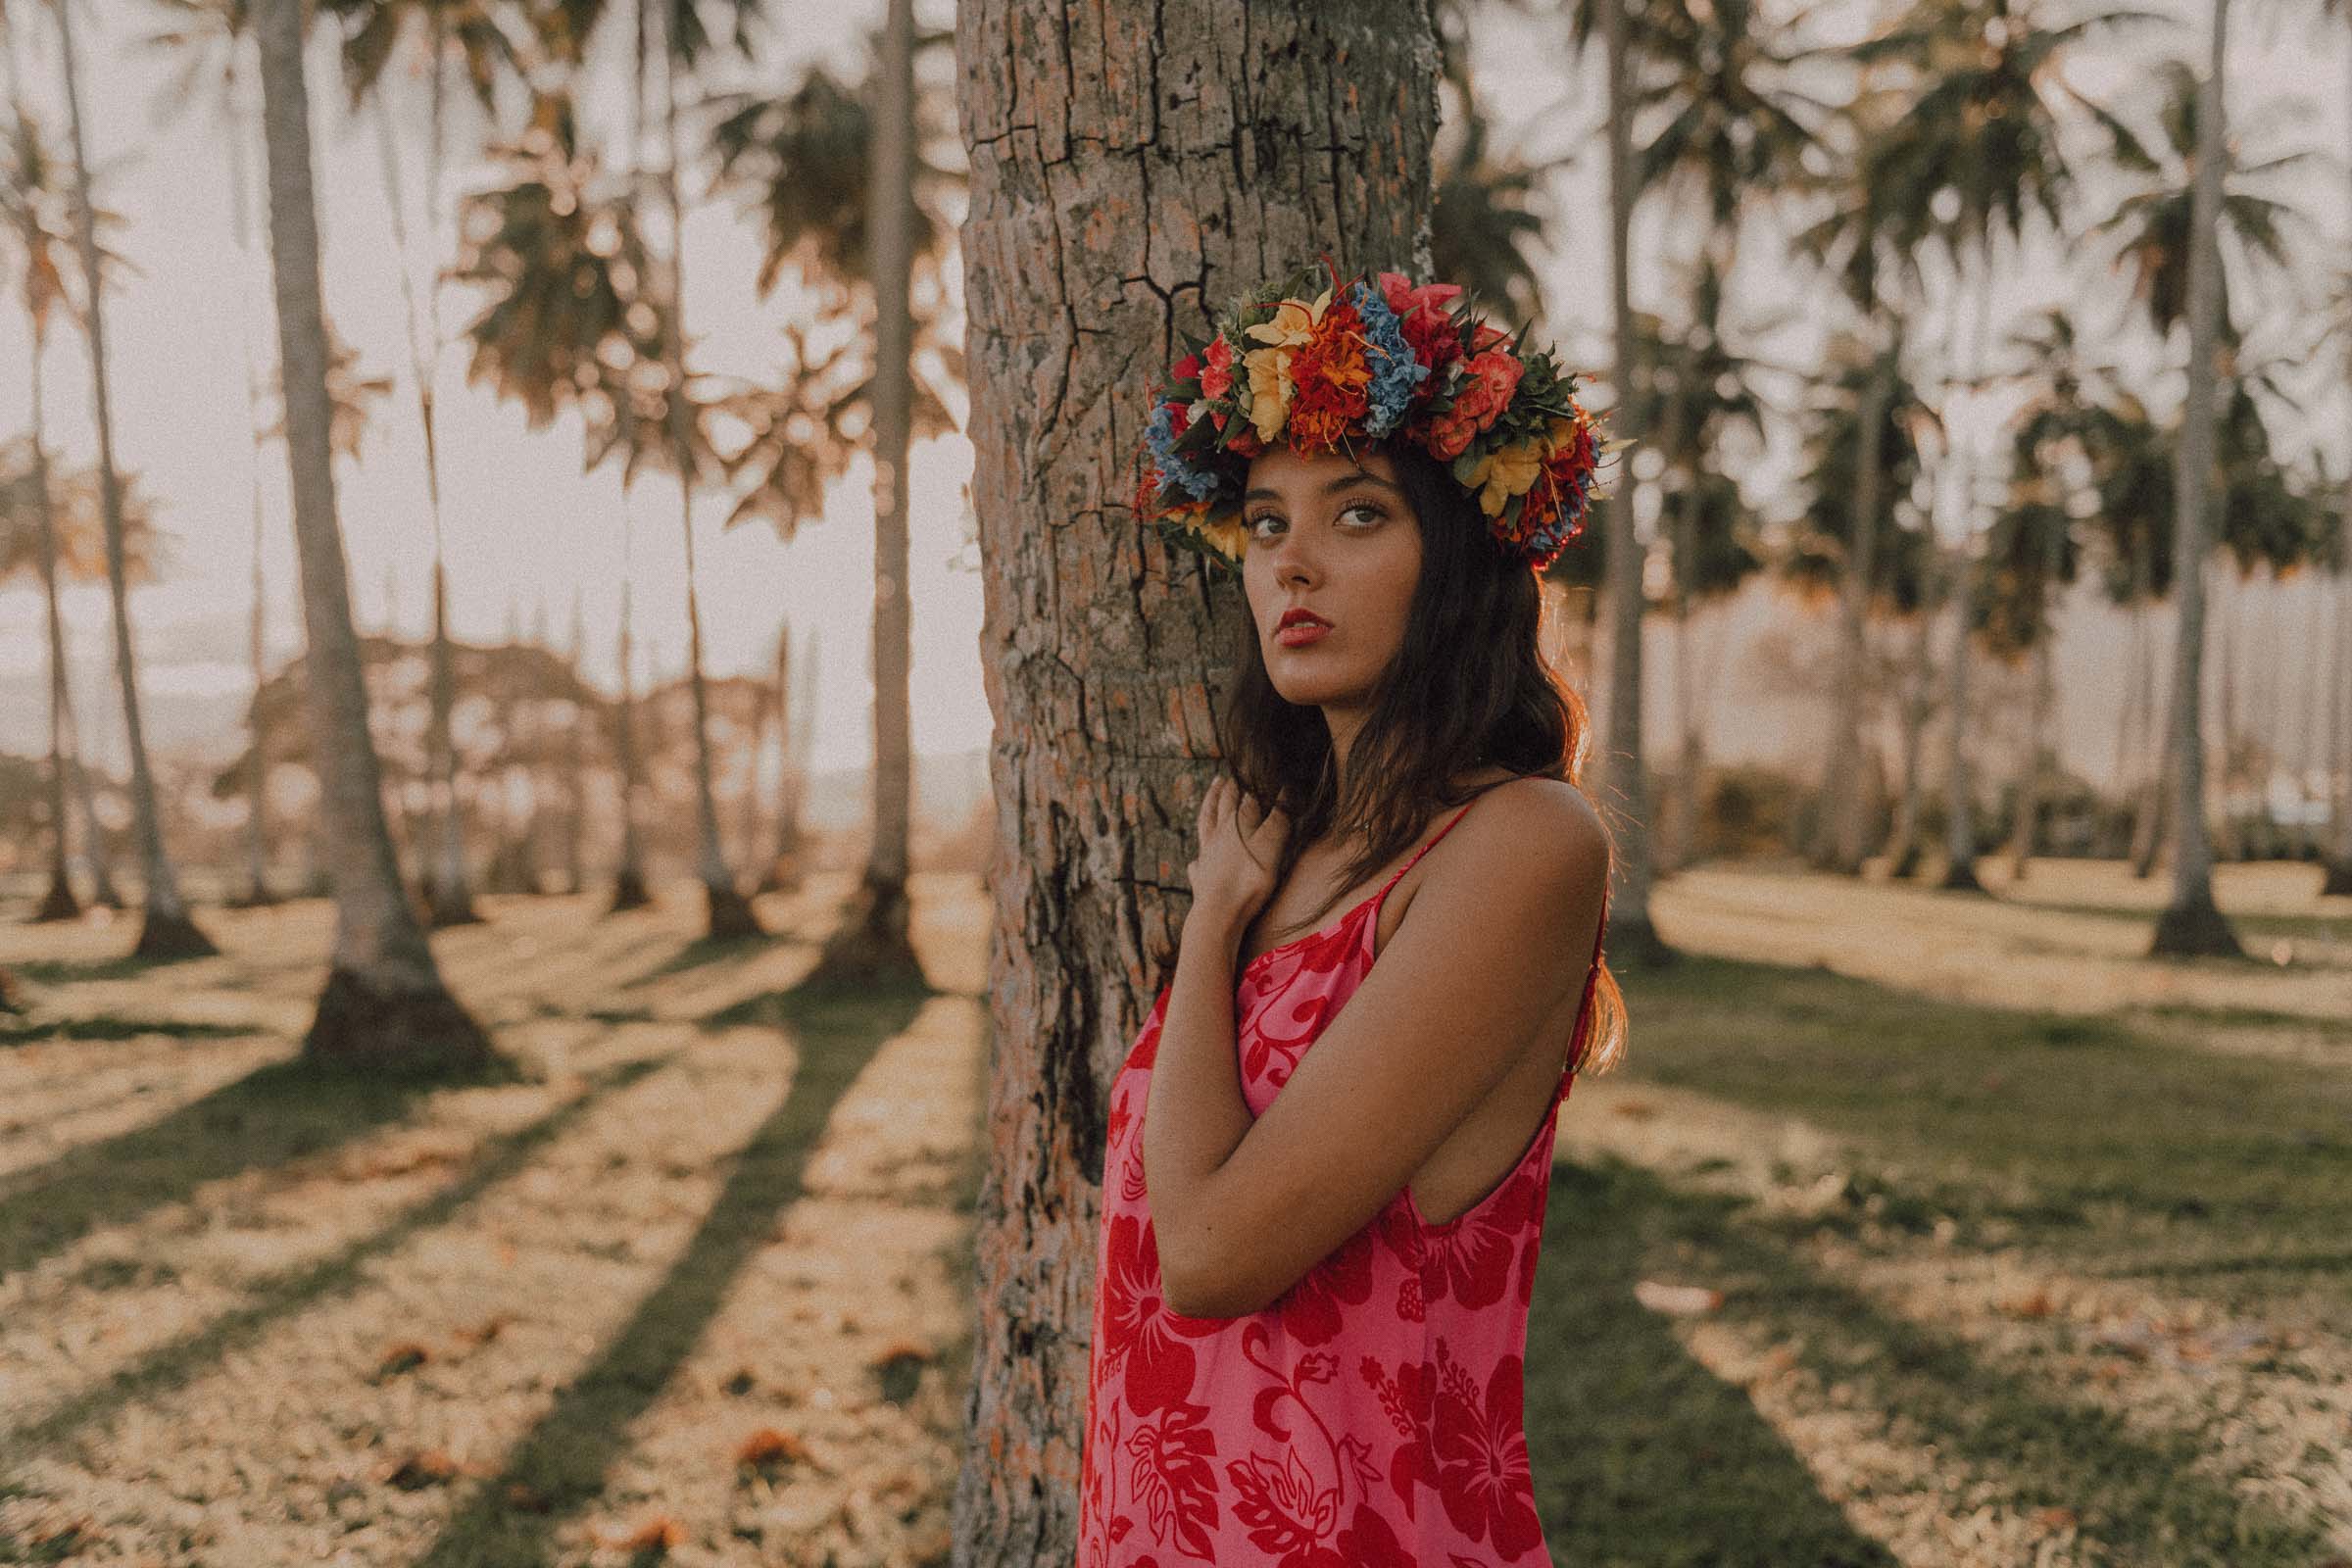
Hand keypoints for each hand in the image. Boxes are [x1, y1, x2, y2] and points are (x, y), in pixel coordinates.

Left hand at [1188, 774, 1289, 934]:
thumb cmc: (1248, 878)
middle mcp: (1217, 835)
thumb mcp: (1270, 844)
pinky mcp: (1201, 879)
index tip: (1252, 770)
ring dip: (1207, 808)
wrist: (1219, 913)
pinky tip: (1196, 861)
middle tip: (1225, 777)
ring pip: (1205, 825)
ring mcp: (1206, 856)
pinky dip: (1197, 859)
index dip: (1249, 783)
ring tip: (1210, 796)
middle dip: (1225, 790)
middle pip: (1220, 806)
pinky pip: (1197, 864)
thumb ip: (1278, 818)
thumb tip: (1285, 791)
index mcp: (1235, 823)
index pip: (1243, 797)